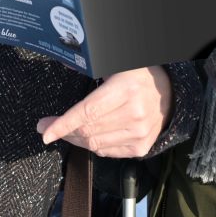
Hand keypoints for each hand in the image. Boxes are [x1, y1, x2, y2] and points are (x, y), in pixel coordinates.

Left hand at [36, 66, 172, 157]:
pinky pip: (106, 152)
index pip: (87, 112)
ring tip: (69, 131)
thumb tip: (66, 64)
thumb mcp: (118, 65)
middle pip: (87, 130)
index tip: (44, 131)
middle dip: (64, 130)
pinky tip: (90, 135)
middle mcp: (134, 113)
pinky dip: (93, 145)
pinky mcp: (140, 147)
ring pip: (94, 144)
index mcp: (126, 89)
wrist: (171, 95)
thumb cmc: (139, 77)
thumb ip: (92, 67)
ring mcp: (139, 133)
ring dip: (76, 139)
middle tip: (49, 127)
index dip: (63, 124)